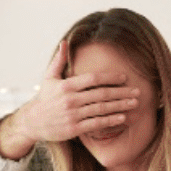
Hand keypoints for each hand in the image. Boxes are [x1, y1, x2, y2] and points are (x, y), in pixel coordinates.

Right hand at [0, 40, 139, 150]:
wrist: (33, 122)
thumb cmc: (45, 98)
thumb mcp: (49, 77)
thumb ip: (59, 60)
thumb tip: (65, 42)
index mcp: (66, 85)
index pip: (92, 79)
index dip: (110, 77)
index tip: (124, 77)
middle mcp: (70, 100)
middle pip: (101, 94)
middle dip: (121, 92)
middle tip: (137, 91)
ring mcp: (73, 115)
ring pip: (101, 109)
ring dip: (120, 106)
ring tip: (134, 103)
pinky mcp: (74, 129)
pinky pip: (96, 124)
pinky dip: (110, 120)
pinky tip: (123, 117)